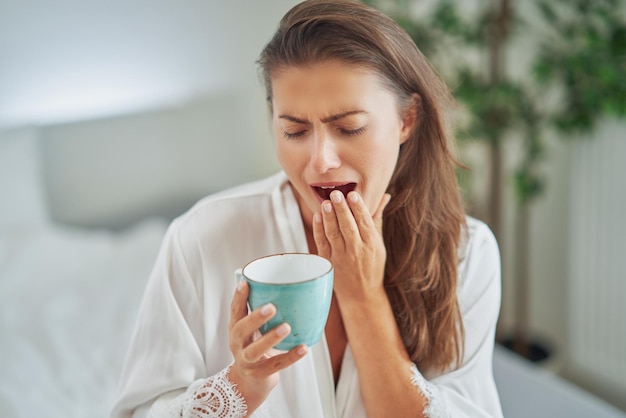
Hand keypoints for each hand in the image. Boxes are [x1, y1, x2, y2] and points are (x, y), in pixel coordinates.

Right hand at [227, 280, 307, 412]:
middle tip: (271, 307)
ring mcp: (246, 361)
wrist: (250, 382)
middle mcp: (237, 344)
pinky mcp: (259, 375)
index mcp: (236, 329)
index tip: (245, 283)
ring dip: (270, 338)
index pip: (235, 311)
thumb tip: (289, 288)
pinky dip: (291, 357)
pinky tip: (303, 348)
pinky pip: (276, 365)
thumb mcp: (254, 330)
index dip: (238, 298)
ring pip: (254, 351)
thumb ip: (264, 313)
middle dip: (255, 318)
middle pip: (240, 330)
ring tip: (286, 327)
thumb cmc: (256, 347)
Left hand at [312, 190, 390, 302]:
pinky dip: (319, 230)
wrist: (361, 294)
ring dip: (329, 218)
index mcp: (371, 244)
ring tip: (325, 202)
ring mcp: (341, 257)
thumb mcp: (379, 243)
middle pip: (348, 227)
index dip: (358, 208)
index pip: (365, 223)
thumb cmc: (371, 265)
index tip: (353, 194)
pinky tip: (317, 217)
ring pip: (334, 234)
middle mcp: (356, 250)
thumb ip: (377, 218)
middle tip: (336, 193)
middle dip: (341, 209)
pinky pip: (322, 243)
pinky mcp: (328, 262)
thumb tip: (385, 195)